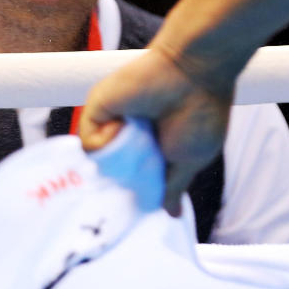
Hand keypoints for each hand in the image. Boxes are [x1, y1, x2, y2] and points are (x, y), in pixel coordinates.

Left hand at [78, 45, 233, 215]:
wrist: (192, 74)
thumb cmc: (200, 115)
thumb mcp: (189, 161)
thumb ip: (172, 188)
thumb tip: (172, 214)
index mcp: (150, 148)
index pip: (132, 179)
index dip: (135, 190)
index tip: (141, 199)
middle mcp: (128, 136)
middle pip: (111, 173)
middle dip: (125, 178)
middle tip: (144, 165)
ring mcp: (112, 123)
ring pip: (99, 160)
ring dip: (123, 155)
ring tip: (145, 137)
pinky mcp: (97, 109)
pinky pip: (89, 141)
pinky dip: (109, 138)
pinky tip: (128, 124)